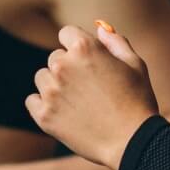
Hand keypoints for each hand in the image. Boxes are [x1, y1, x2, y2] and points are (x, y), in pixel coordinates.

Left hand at [25, 21, 158, 169]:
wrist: (131, 141)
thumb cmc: (137, 101)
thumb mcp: (135, 65)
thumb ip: (115, 42)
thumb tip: (100, 28)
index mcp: (84, 48)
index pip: (66, 33)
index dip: (78, 46)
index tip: (87, 61)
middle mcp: (63, 66)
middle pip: (55, 57)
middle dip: (69, 68)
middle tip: (89, 88)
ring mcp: (51, 91)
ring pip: (42, 77)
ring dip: (55, 85)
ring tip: (78, 102)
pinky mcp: (44, 115)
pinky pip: (32, 100)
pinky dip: (43, 105)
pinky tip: (63, 112)